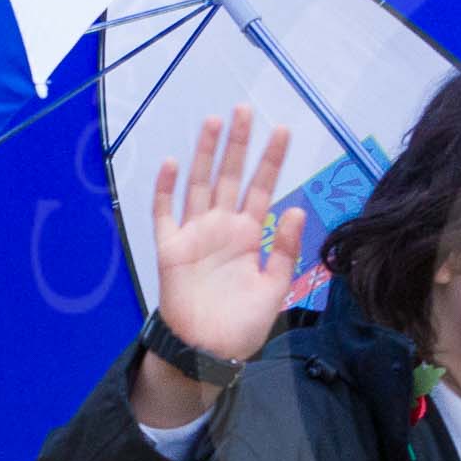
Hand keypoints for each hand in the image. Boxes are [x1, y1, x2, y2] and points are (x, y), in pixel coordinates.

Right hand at [131, 109, 304, 427]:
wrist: (208, 351)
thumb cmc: (242, 323)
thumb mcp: (275, 288)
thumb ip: (284, 249)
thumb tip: (295, 209)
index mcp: (249, 234)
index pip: (262, 187)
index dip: (272, 159)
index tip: (283, 130)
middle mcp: (222, 227)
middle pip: (230, 176)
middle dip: (237, 144)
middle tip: (244, 109)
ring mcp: (195, 234)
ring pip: (199, 184)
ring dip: (205, 154)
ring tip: (214, 122)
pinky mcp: (170, 247)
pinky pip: (165, 213)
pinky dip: (166, 189)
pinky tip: (173, 163)